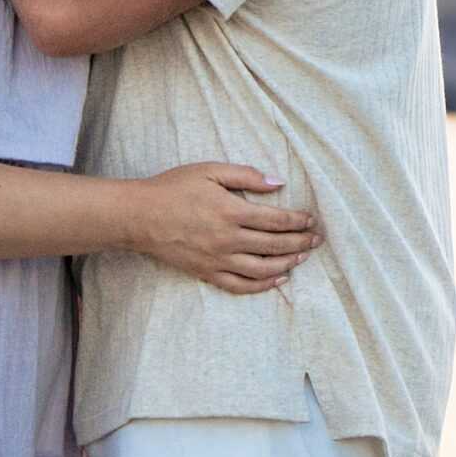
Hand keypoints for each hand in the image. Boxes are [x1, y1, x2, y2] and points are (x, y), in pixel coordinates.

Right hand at [130, 162, 319, 293]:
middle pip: (274, 245)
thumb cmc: (173, 188)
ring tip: (302, 258)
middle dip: (300, 243)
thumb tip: (277, 183)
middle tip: (316, 240)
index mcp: (231, 211)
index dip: (298, 221)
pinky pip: (240, 285)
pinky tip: (277, 280)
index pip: (276, 220)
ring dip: (287, 264)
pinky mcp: (206, 273)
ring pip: (262, 269)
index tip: (312, 220)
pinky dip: (262, 286)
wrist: (139, 216)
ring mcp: (217, 260)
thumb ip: (245, 176)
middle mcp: (227, 239)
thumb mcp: (209, 170)